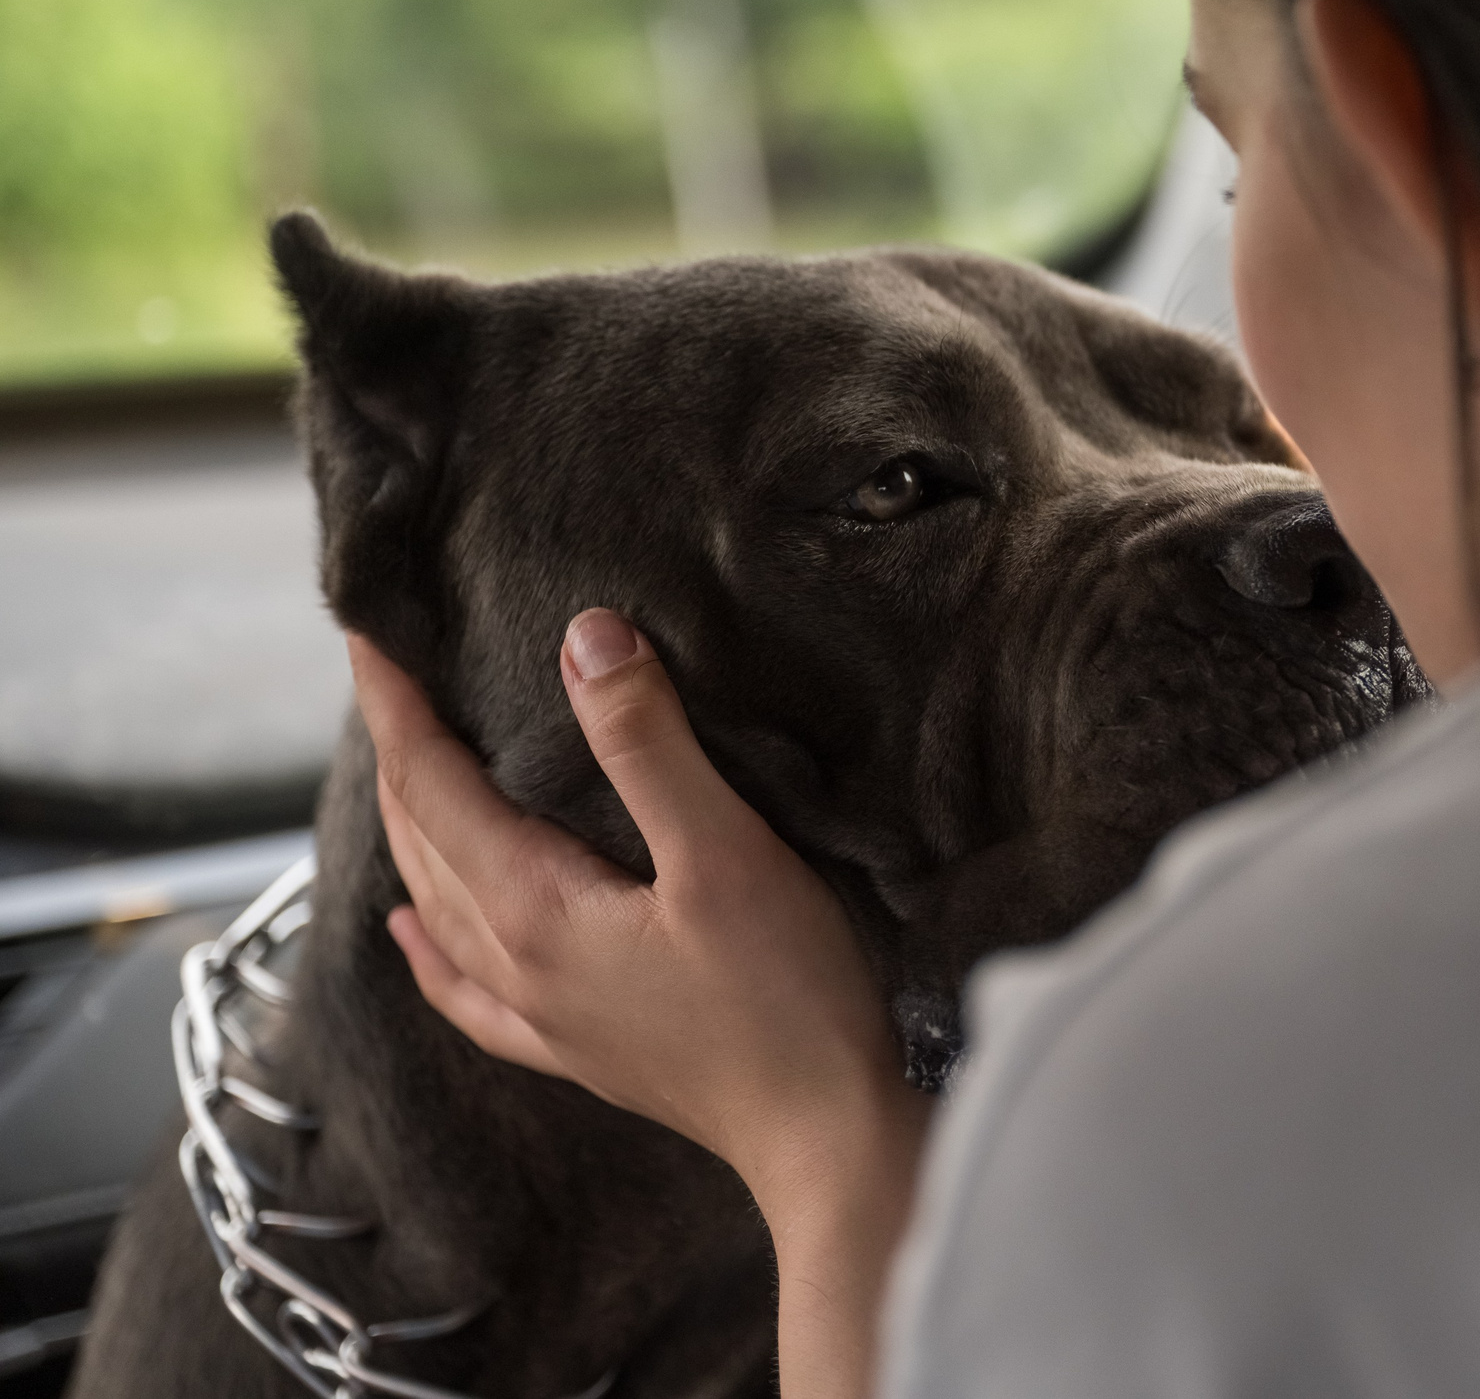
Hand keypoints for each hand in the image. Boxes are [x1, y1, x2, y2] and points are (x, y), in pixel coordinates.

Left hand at [348, 613, 926, 1212]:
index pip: (431, 785)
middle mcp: (514, 964)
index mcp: (533, 909)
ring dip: (413, 826)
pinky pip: (464, 986)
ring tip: (407, 764)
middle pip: (421, 839)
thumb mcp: (726, 850)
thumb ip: (649, 745)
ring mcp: (540, 1014)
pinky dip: (429, 944)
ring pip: (437, 902)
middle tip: (392, 674)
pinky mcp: (577, 1047)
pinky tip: (415, 931)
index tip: (370, 634)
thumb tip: (584, 640)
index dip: (395, 706)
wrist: (825, 1131)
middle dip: (398, 751)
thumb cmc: (788, 996)